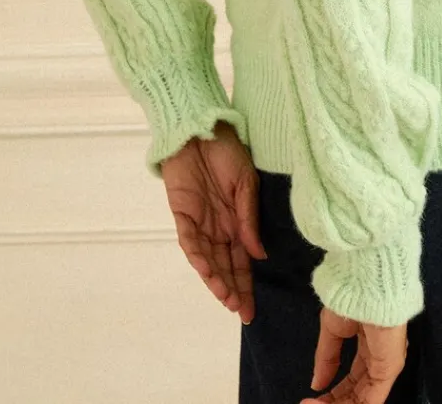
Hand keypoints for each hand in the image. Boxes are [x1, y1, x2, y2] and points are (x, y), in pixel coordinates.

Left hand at [160, 121, 267, 324]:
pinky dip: (198, 257)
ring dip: (216, 280)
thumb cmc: (226, 151)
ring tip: (226, 298)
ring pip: (207, 260)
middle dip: (233, 290)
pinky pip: (190, 241)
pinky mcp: (182, 215)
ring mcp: (199, 223)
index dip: (246, 284)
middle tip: (241, 312)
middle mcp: (218, 227)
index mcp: (237, 221)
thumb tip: (258, 254)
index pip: (242, 260)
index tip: (251, 309)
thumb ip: (249, 219)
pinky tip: (207, 271)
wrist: (201, 128)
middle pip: (225, 266)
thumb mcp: (246, 183)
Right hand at [300, 306, 408, 403]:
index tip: (313, 398)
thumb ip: (327, 358)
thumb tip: (317, 384)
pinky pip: (371, 400)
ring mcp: (386, 366)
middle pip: (358, 393)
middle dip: (335, 402)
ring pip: (364, 400)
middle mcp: (380, 360)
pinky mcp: (388, 369)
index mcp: (370, 348)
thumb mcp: (333, 329)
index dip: (334, 393)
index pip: (353, 380)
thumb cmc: (351, 298)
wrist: (366, 284)